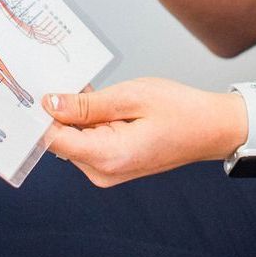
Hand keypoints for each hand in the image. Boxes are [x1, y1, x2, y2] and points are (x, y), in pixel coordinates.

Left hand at [42, 78, 246, 186]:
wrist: (212, 129)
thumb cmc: (181, 110)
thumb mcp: (133, 95)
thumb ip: (88, 103)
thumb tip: (50, 104)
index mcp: (107, 156)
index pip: (53, 138)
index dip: (45, 113)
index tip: (43, 88)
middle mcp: (103, 173)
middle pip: (63, 140)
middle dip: (66, 111)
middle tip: (82, 83)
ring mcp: (108, 173)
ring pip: (76, 140)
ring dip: (82, 116)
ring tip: (108, 95)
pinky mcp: (114, 167)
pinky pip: (91, 144)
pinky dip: (93, 124)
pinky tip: (111, 106)